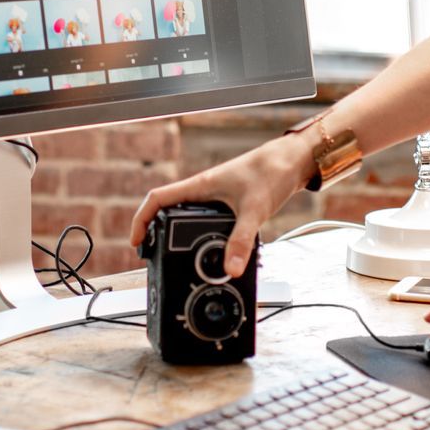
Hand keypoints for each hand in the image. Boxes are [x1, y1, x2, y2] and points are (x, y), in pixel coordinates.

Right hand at [128, 135, 311, 278]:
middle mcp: (203, 189)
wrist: (293, 160)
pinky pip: (204, 218)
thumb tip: (231, 268)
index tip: (136, 240)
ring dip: (177, 232)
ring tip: (173, 254)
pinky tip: (209, 248)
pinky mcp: (228, 202)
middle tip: (151, 253)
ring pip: (186, 215)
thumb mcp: (254, 210)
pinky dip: (200, 234)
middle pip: (167, 209)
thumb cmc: (272, 172)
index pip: (158, 199)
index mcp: (200, 186)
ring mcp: (215, 195)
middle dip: (155, 230)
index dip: (141, 219)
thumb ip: (241, 241)